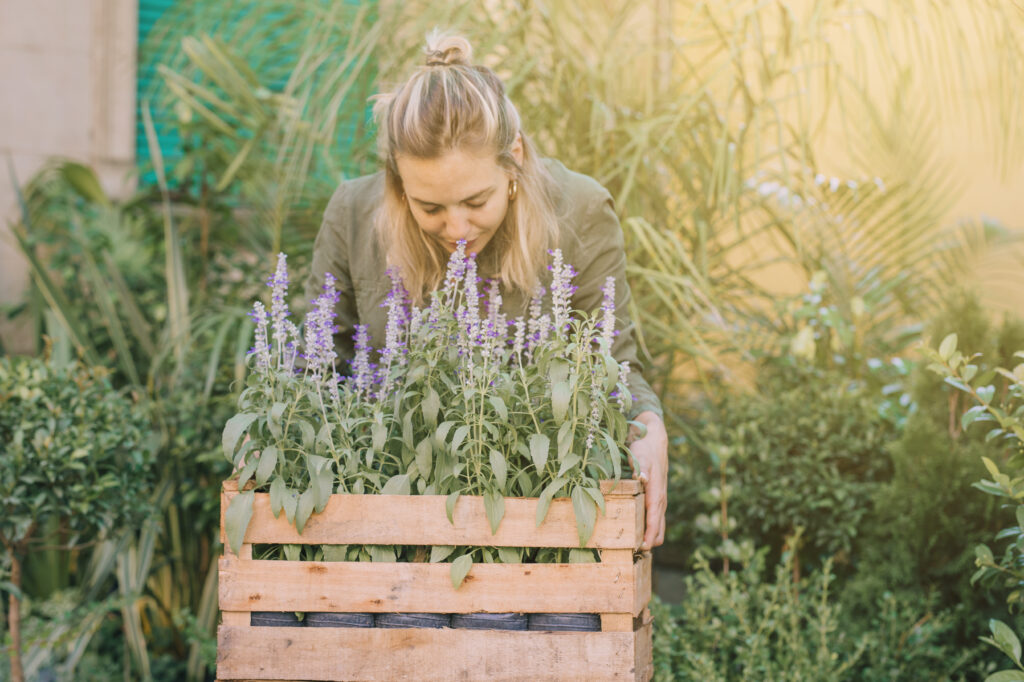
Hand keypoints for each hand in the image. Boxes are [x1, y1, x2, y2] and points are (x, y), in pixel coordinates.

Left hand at [628, 410, 667, 549]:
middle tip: (637, 553)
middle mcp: (660, 497)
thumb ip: (640, 466)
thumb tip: (642, 477)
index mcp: (656, 490)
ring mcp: (660, 498)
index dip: (649, 533)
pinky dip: (652, 528)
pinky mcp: (657, 497)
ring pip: (660, 523)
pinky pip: (656, 517)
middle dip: (650, 540)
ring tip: (639, 549)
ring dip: (652, 536)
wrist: (655, 441)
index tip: (642, 546)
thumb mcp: (640, 454)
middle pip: (659, 525)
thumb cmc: (645, 448)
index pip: (654, 517)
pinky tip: (642, 535)